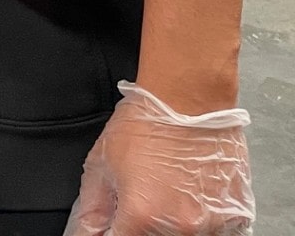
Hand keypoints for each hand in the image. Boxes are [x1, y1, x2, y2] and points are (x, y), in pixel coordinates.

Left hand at [64, 82, 251, 235]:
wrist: (190, 100)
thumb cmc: (148, 124)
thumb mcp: (102, 162)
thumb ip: (93, 206)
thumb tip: (88, 231)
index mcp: (141, 216)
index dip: (113, 233)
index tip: (114, 225)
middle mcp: (179, 227)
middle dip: (141, 225)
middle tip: (142, 198)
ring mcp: (212, 224)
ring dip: (172, 224)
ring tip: (168, 191)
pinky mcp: (236, 216)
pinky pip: (215, 233)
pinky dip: (200, 222)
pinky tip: (190, 196)